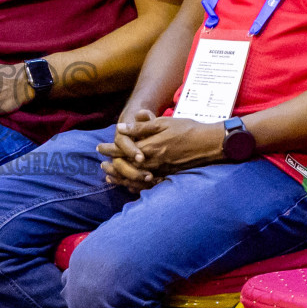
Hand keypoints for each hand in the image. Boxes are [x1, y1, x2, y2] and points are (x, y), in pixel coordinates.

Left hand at [98, 111, 224, 190]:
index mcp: (149, 146)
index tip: (99, 148)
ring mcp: (160, 171)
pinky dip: (135, 185)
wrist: (208, 143)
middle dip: (112, 166)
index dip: (109, 149)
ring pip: (134, 177)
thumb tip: (120, 128)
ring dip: (120, 177)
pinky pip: (147, 185)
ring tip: (110, 177)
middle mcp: (152, 162)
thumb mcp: (163, 122)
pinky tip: (129, 185)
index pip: (122, 150)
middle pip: (125, 167)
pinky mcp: (167, 176)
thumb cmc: (186, 129)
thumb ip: (141, 127)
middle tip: (101, 166)